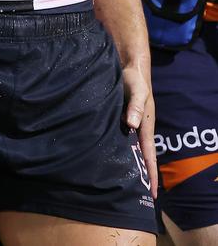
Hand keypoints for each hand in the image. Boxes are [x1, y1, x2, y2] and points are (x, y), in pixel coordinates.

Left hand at [122, 61, 157, 197]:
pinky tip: (109, 158)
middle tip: (135, 198)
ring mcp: (128, 123)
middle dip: (141, 176)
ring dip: (128, 164)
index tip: (152, 195)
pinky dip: (118, 150)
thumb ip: (135, 106)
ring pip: (129, 148)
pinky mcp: (118, 117)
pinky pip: (118, 138)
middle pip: (140, 156)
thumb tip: (132, 124)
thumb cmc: (134, 78)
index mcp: (145, 126)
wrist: (126, 64)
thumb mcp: (136, 91)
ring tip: (122, 184)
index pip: (149, 155)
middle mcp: (137, 127)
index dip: (151, 175)